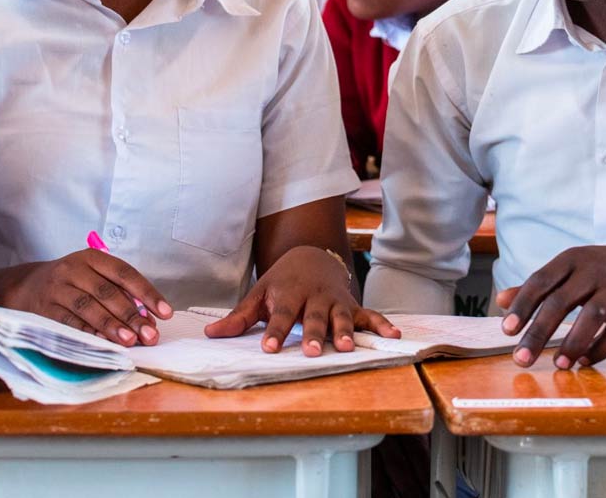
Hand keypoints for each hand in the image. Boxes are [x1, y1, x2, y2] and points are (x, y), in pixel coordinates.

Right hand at [0, 251, 172, 345]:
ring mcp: (56, 290)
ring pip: (88, 308)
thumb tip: (147, 317)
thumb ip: (118, 291)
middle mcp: (73, 269)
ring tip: (131, 341)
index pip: (124, 273)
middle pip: (108, 293)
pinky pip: (69, 324)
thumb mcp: (92, 275)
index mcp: (91, 257)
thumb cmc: (72, 283)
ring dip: (112, 327)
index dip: (147, 293)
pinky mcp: (44, 310)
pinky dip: (88, 335)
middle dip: (132, 315)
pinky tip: (104, 345)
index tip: (165, 312)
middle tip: (151, 334)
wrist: (25, 287)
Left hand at [205, 246, 398, 354]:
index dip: (275, 332)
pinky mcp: (352, 305)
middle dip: (314, 333)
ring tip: (345, 347)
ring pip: (341, 316)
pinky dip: (383, 324)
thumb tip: (210, 335)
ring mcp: (336, 301)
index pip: (280, 316)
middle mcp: (314, 297)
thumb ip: (239, 317)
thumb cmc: (281, 281)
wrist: (311, 255)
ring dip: (344, 331)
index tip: (269, 348)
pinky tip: (394, 335)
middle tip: (313, 351)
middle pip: (314, 317)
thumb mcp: (259, 294)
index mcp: (289, 294)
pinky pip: (370, 315)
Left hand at [499, 239, 605, 368]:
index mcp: (573, 259)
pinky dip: (600, 349)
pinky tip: (584, 361)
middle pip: (560, 302)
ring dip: (571, 343)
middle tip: (520, 359)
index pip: (541, 281)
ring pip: (591, 316)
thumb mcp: (573, 269)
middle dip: (538, 332)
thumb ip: (539, 286)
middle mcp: (593, 270)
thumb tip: (501, 301)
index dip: (522, 306)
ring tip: (557, 366)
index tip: (507, 330)